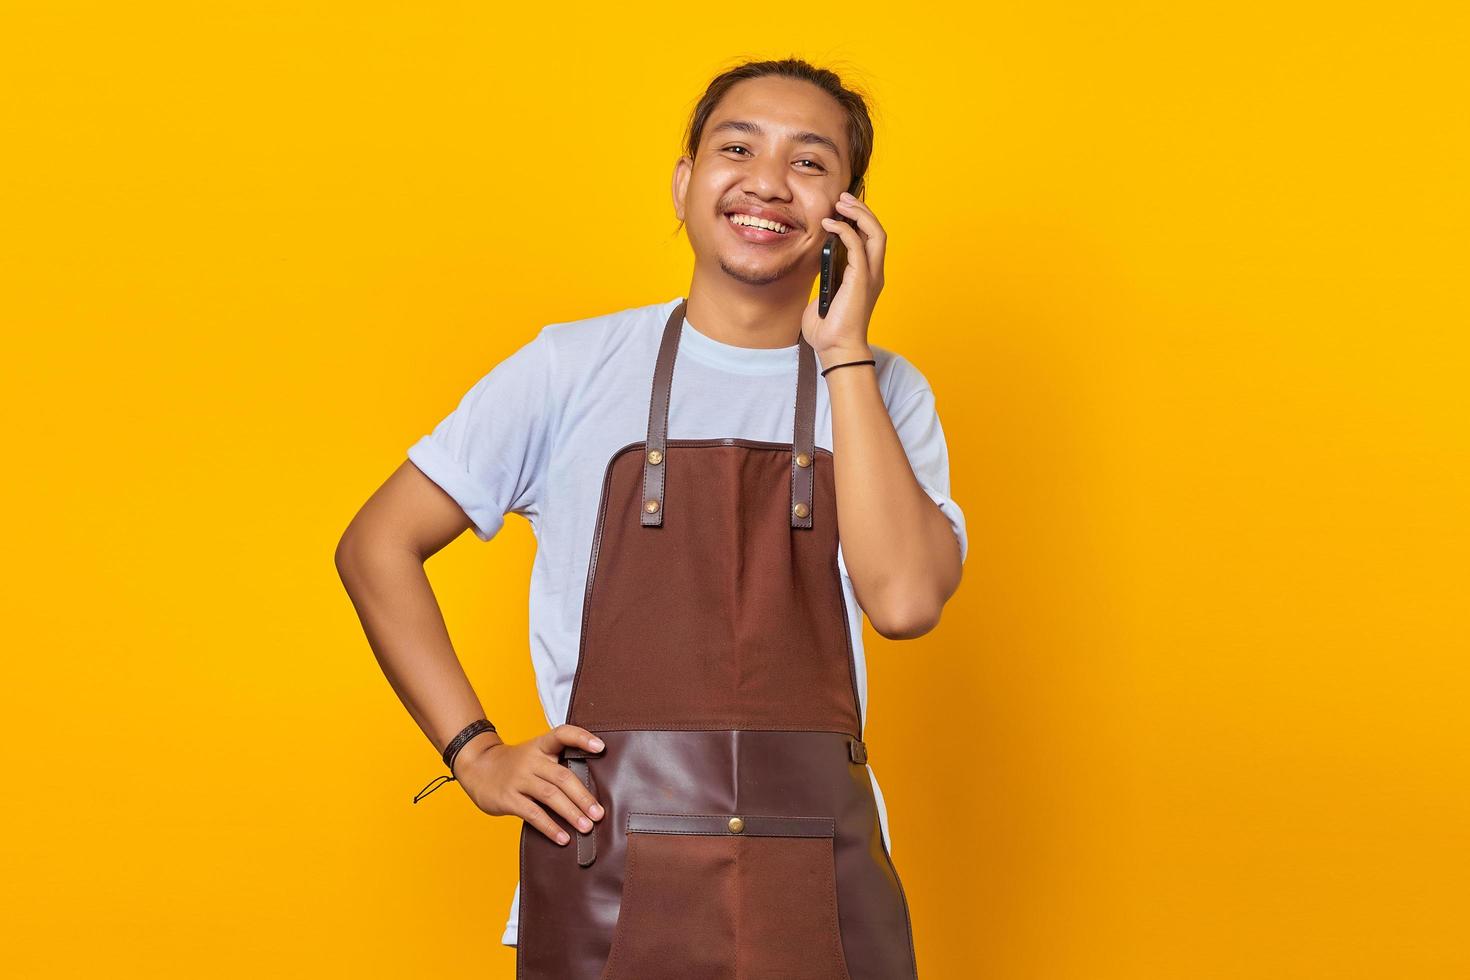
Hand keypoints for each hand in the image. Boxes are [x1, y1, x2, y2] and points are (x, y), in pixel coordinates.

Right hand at [453, 724, 605, 845]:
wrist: (477, 767)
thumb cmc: (515, 764)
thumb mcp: (534, 754)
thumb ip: (556, 765)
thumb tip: (589, 793)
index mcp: (541, 746)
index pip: (563, 734)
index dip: (582, 738)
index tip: (600, 748)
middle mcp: (531, 760)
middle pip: (562, 777)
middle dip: (583, 797)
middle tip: (599, 813)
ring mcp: (519, 779)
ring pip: (550, 795)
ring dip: (571, 813)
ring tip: (587, 827)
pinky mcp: (508, 798)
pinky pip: (533, 813)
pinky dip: (550, 827)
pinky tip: (563, 838)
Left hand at [802, 190, 886, 363]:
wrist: (836, 350)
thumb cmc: (829, 330)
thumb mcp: (823, 296)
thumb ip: (825, 279)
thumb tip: (817, 265)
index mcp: (866, 277)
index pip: (870, 240)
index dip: (860, 220)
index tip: (841, 209)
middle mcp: (874, 273)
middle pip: (877, 231)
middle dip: (862, 210)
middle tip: (843, 198)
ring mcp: (870, 276)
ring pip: (875, 233)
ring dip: (859, 214)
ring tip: (841, 203)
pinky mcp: (861, 279)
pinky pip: (857, 245)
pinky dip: (845, 230)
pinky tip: (829, 224)